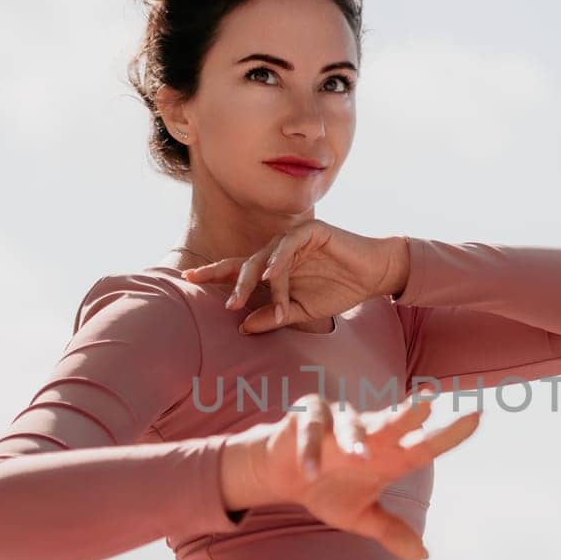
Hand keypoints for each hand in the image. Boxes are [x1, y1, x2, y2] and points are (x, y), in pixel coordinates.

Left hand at [181, 221, 408, 332]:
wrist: (372, 276)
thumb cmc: (338, 291)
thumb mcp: (301, 312)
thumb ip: (273, 317)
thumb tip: (243, 327)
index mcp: (274, 268)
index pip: (238, 269)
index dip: (214, 273)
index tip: (188, 278)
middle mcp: (278, 251)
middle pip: (245, 263)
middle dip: (230, 283)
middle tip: (224, 304)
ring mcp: (293, 239)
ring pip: (265, 256)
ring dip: (254, 281)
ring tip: (241, 299)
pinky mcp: (311, 231)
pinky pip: (288, 245)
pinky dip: (278, 260)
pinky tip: (271, 276)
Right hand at [253, 392, 480, 559]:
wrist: (284, 477)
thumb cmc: (329, 489)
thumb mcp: (359, 517)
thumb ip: (390, 530)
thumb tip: (425, 553)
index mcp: (389, 455)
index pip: (424, 445)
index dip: (450, 434)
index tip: (477, 418)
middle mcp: (370, 433)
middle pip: (395, 421)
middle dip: (410, 412)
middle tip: (427, 403)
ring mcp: (339, 421)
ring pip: (351, 425)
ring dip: (355, 440)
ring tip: (359, 459)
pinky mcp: (308, 417)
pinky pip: (311, 431)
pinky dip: (311, 450)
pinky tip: (311, 470)